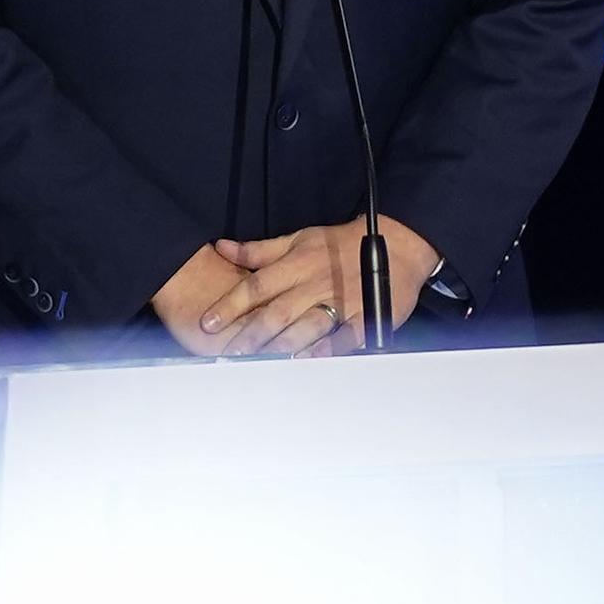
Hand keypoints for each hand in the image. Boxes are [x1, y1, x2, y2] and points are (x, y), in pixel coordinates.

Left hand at [154, 216, 441, 355]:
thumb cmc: (339, 245)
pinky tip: (311, 360)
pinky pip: (345, 335)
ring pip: (307, 326)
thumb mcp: (299, 238)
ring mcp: (341, 301)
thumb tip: (220, 247)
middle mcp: (315, 283)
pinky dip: (329, 348)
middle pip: (278, 311)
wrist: (396, 245)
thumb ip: (260, 250)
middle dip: (251, 335)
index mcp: (297, 263)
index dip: (231, 305)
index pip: (257, 285)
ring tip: (261, 364)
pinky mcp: (365, 316)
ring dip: (284, 346)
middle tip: (228, 355)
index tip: (207, 323)